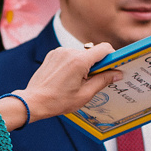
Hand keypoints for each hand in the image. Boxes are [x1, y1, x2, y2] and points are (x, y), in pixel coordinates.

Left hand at [6, 43, 120, 125]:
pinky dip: (72, 64)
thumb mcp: (85, 95)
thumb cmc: (58, 101)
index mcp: (79, 61)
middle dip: (96, 65)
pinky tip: (66, 78)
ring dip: (83, 64)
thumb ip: (103, 81)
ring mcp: (59, 51)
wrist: (33, 101)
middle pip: (92, 52)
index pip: (104, 48)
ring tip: (75, 82)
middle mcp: (69, 52)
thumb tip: (117, 73)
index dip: (112, 56)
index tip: (113, 66)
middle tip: (92, 81)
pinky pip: (69, 55)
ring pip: (80, 54)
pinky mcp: (53, 54)